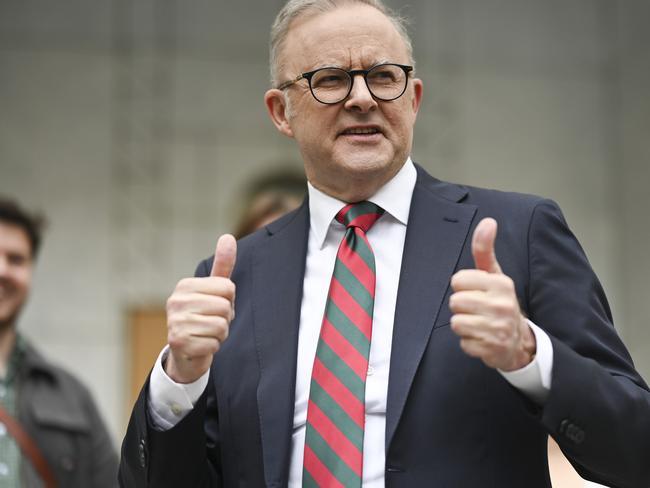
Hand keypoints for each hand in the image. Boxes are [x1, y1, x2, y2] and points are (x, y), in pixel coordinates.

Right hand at [165, 234, 236, 382]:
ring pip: (221, 326)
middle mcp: (176, 301)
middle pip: (225, 307)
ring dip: (220, 334)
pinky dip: (213, 347)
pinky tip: (201, 345)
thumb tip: (228, 237)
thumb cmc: (203, 316)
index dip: (229, 301)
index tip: (215, 307)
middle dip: (225, 318)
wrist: (186, 352)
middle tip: (210, 322)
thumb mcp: (213, 290)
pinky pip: (214, 343)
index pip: (228, 288)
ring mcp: (175, 322)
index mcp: (185, 286)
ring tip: (206, 333)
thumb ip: (222, 265)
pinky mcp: (179, 342)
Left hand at [449, 218, 535, 370]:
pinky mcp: (493, 349)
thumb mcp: (494, 275)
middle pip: (455, 302)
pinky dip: (469, 343)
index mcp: (501, 284)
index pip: (458, 280)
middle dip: (461, 307)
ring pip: (457, 323)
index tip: (475, 292)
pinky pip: (463, 343)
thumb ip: (485, 249)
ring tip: (479, 324)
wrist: (519, 341)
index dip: (462, 287)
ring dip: (464, 325)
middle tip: (476, 310)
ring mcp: (498, 329)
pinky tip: (482, 338)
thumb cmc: (500, 302)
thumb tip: (488, 221)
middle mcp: (502, 305)